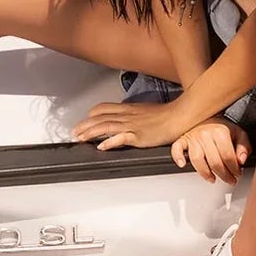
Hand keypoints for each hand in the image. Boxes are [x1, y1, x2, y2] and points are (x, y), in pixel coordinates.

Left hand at [74, 102, 251, 182]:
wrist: (180, 116)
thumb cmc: (166, 115)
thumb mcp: (146, 112)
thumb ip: (134, 115)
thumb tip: (125, 122)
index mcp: (128, 110)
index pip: (103, 109)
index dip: (91, 115)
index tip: (84, 122)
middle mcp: (127, 116)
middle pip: (99, 118)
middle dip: (84, 125)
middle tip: (74, 133)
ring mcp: (132, 125)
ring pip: (105, 127)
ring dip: (90, 133)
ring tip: (80, 139)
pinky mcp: (139, 135)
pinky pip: (121, 138)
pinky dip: (110, 142)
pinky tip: (101, 147)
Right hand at [171, 117, 251, 183]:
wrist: (208, 115)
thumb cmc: (222, 126)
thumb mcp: (239, 133)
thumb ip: (244, 146)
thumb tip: (241, 160)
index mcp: (220, 132)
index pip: (228, 156)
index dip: (234, 168)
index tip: (237, 173)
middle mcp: (205, 134)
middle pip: (214, 162)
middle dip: (224, 175)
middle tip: (230, 180)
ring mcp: (193, 137)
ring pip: (197, 160)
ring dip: (205, 173)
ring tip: (212, 178)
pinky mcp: (183, 139)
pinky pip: (177, 148)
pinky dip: (178, 157)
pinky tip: (183, 164)